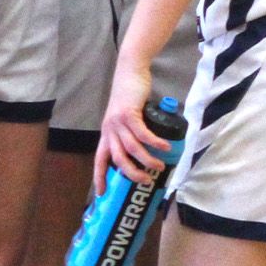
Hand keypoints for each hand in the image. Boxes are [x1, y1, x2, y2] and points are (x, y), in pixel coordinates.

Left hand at [95, 60, 165, 192]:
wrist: (130, 71)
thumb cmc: (130, 95)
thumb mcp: (125, 117)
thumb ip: (130, 132)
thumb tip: (145, 148)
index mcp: (107, 133)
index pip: (100, 160)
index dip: (100, 177)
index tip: (103, 194)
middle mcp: (109, 130)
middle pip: (117, 159)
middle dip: (130, 173)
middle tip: (145, 182)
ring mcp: (118, 122)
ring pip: (131, 148)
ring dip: (146, 160)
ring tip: (160, 166)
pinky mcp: (129, 113)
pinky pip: (142, 134)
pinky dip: (154, 143)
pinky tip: (165, 147)